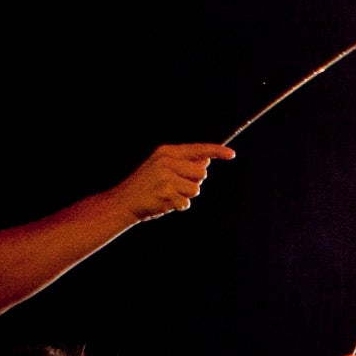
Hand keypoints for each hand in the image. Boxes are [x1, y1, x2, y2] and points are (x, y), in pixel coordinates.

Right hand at [107, 143, 233, 222]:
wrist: (123, 202)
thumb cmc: (147, 186)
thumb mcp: (161, 167)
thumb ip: (183, 163)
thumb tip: (206, 160)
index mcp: (166, 152)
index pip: (198, 149)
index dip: (217, 151)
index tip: (232, 154)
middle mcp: (166, 161)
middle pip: (201, 172)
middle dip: (194, 182)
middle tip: (175, 186)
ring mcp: (165, 177)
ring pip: (196, 189)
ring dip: (186, 195)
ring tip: (168, 194)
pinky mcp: (165, 193)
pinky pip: (186, 203)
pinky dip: (178, 206)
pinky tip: (164, 203)